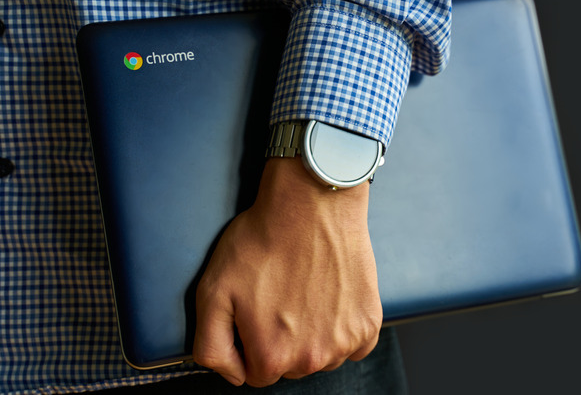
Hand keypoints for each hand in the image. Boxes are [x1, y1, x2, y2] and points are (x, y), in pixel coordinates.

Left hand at [192, 158, 382, 386]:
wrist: (310, 205)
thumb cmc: (262, 242)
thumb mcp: (212, 291)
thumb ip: (211, 346)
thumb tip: (232, 375)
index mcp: (272, 357)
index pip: (256, 373)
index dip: (251, 341)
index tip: (256, 311)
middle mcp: (312, 359)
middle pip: (291, 367)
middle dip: (282, 339)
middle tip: (279, 296)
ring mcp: (344, 341)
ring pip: (323, 357)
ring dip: (314, 335)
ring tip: (304, 292)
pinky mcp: (369, 323)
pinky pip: (354, 345)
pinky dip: (343, 327)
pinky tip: (330, 297)